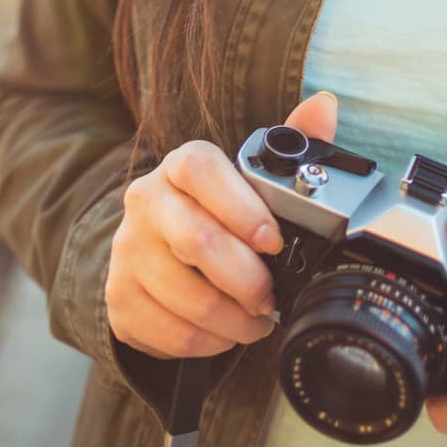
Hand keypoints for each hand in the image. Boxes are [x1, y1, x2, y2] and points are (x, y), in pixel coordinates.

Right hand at [106, 89, 339, 358]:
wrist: (155, 252)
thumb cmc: (215, 210)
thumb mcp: (249, 175)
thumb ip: (290, 141)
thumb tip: (325, 104)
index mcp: (180, 167)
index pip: (201, 171)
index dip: (242, 208)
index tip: (274, 242)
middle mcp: (146, 203)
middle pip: (196, 241)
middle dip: (247, 278)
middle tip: (272, 296)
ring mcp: (127, 254)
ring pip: (187, 297)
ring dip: (234, 318)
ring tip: (258, 319)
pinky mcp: (121, 300)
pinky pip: (173, 333)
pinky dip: (211, 341)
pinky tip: (227, 331)